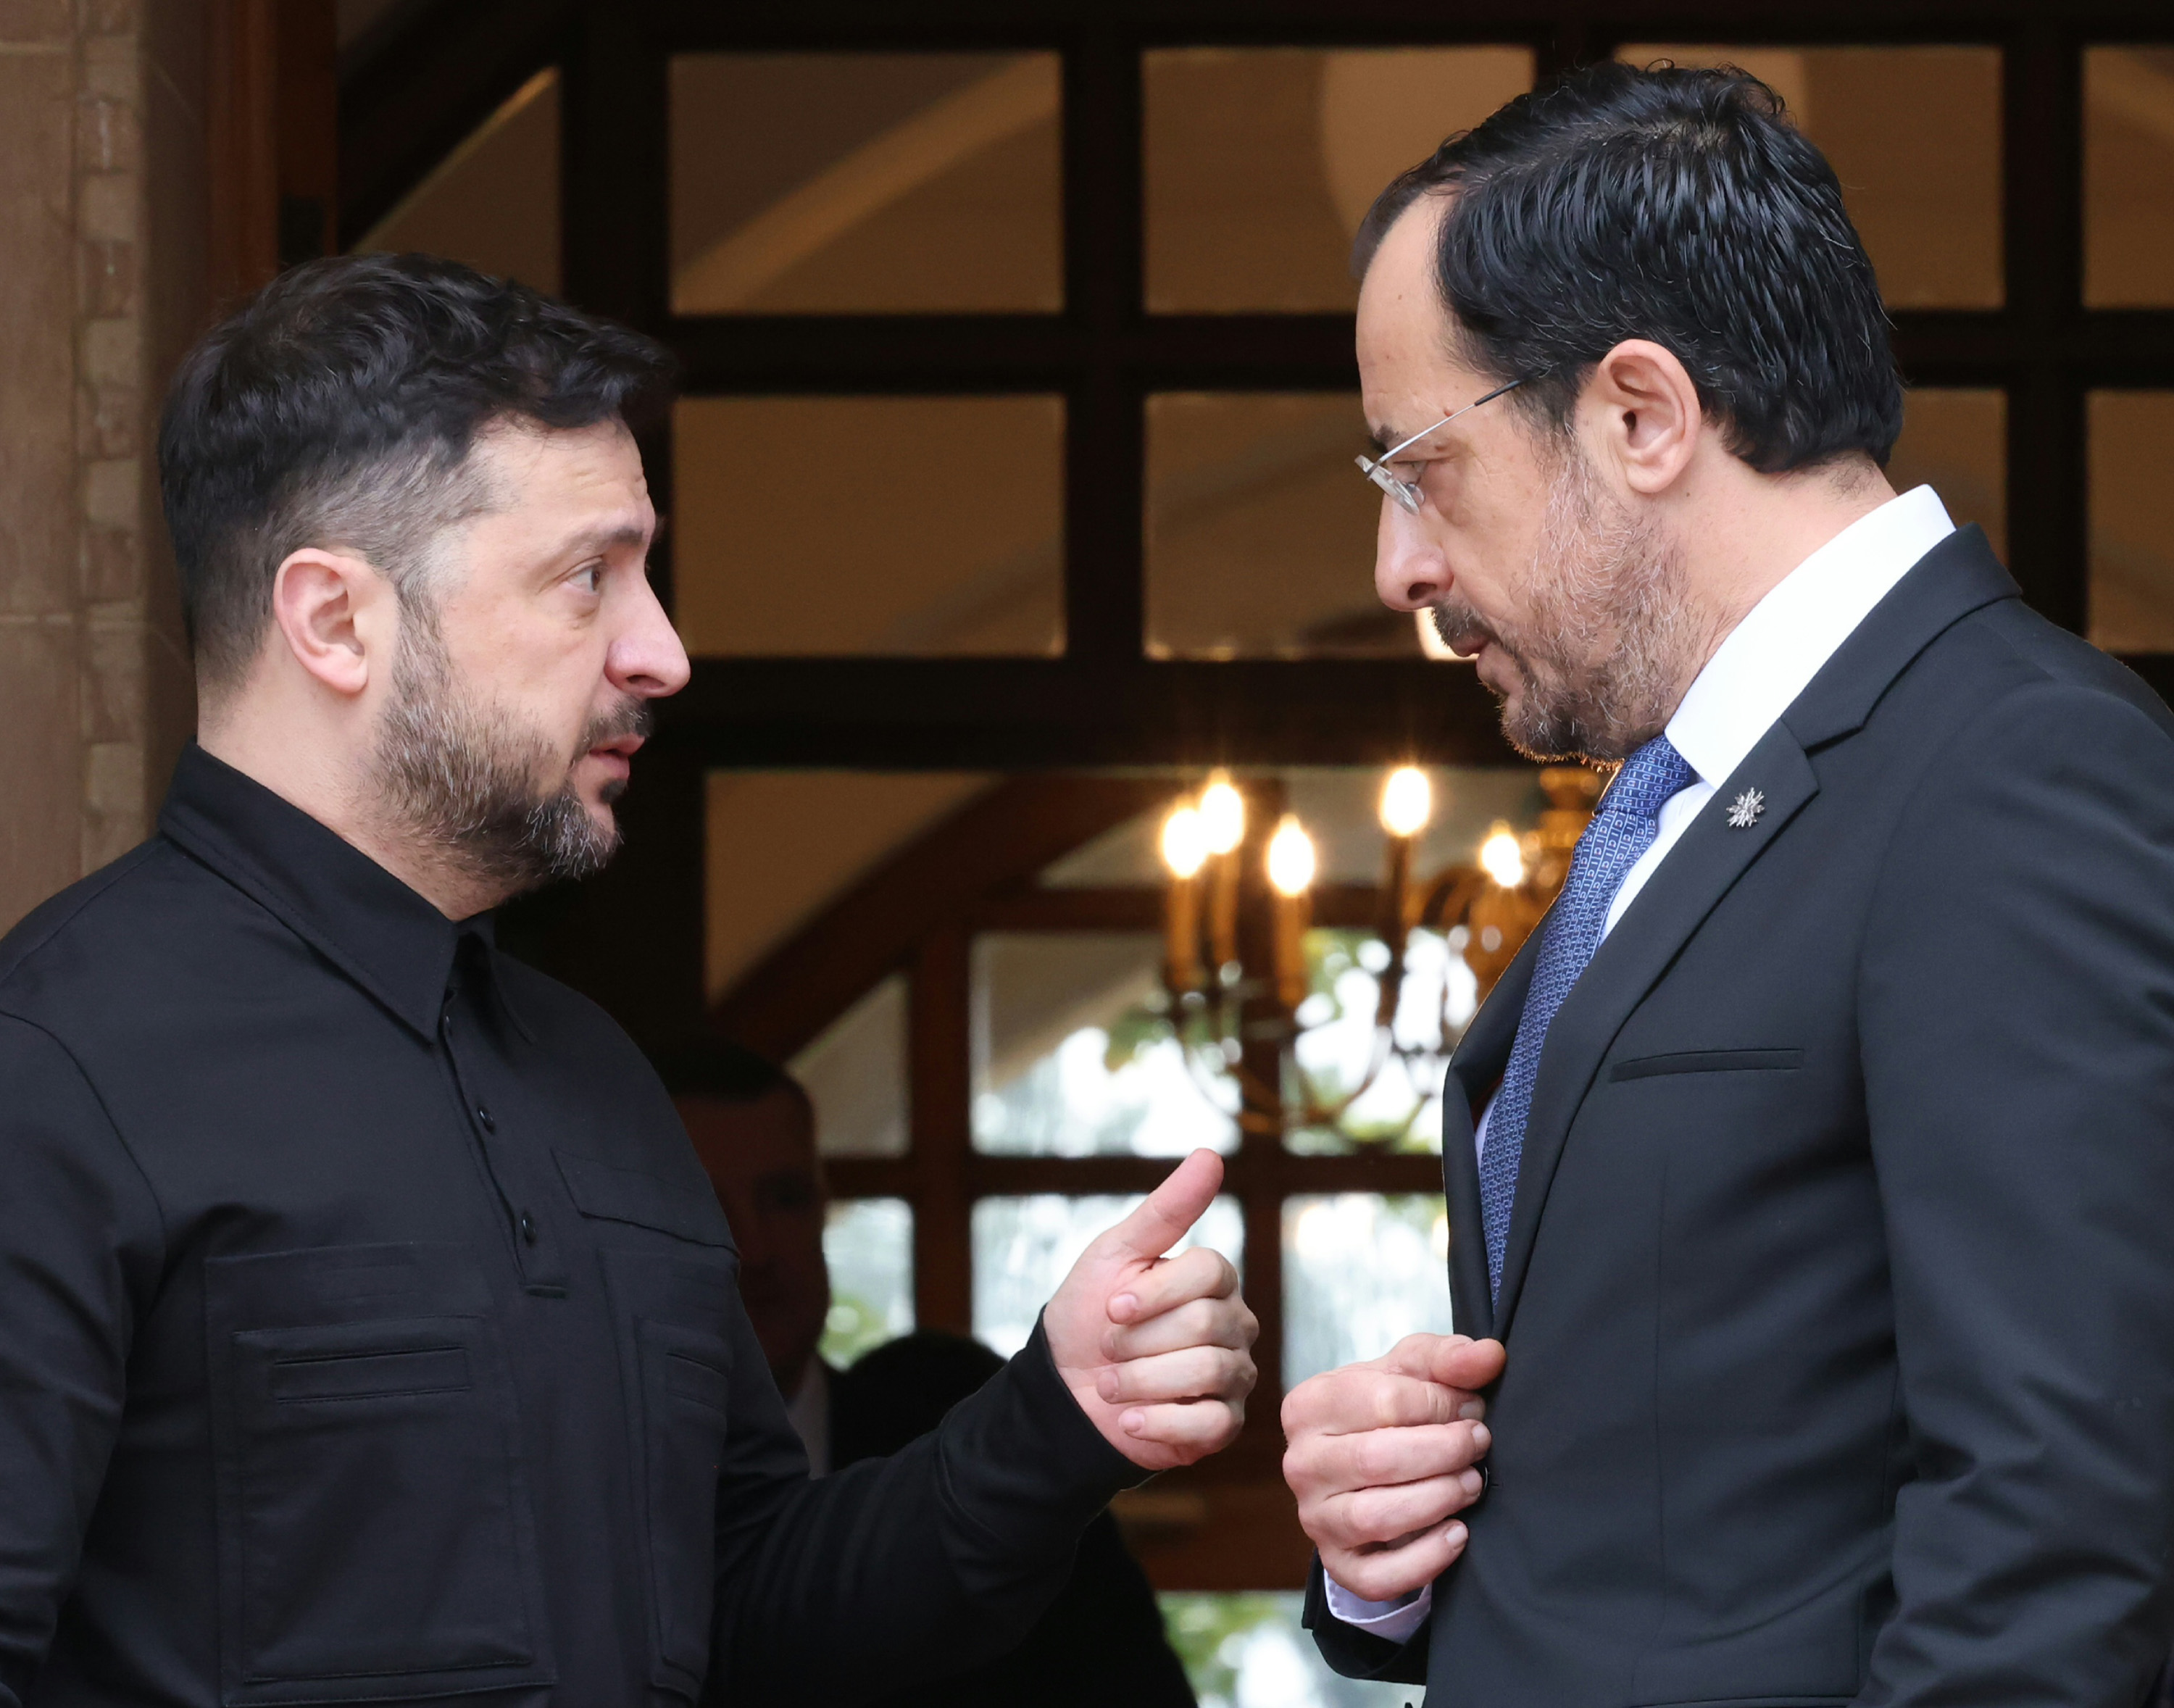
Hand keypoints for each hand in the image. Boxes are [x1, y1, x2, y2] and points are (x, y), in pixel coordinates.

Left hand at [1044, 1149, 1258, 1469]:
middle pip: (1205, 1325)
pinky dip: (1159, 1423)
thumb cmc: (1090, 1313)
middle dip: (1140, 1341)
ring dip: (1140, 1381)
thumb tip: (1210, 1154)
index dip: (1153, 1292)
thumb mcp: (1116, 1254)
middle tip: (1108, 1348)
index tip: (1111, 1306)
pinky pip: (1211, 1424)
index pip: (1209, 1272)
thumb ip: (1167, 1209)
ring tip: (1111, 1385)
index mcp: (1214, 1280)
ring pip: (1208, 1373)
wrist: (1064, 1389)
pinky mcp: (1224, 1424)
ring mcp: (1235, 1376)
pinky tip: (1130, 1421)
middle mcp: (1235, 1324)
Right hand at [1281, 1332, 1505, 1602]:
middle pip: (1378, 1460)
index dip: (1442, 1405)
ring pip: (1377, 1517)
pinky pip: (1378, 1576)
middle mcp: (1302, 1463)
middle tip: (1479, 1444)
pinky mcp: (1337, 1564)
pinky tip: (1458, 1534)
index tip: (1473, 1409)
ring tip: (1472, 1483)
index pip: (1383, 1401)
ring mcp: (1315, 1518)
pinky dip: (1426, 1560)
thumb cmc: (1387, 1409)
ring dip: (1439, 1499)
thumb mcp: (1412, 1371)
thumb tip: (1490, 1356)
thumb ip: (1449, 1358)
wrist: (1364, 1463)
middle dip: (1444, 1452)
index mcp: (1310, 1405)